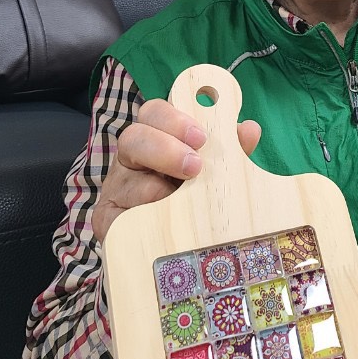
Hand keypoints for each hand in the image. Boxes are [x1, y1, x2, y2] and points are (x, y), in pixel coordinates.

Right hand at [92, 98, 261, 242]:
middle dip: (165, 148)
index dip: (174, 118)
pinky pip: (119, 219)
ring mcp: (117, 190)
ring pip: (125, 181)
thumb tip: (249, 130)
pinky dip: (142, 220)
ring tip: (180, 197)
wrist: (167, 246)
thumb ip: (229, 152)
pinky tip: (163, 226)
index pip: (154, 112)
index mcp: (156, 139)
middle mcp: (131, 160)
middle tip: (194, 167)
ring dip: (157, 190)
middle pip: (132, 138)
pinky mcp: (108, 222)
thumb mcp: (213, 172)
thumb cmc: (192, 199)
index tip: (200, 136)